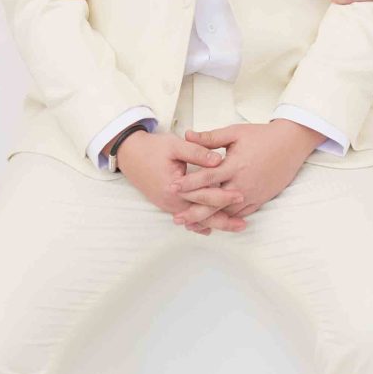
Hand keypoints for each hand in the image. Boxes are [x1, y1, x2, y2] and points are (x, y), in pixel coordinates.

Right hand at [115, 129, 247, 233]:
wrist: (129, 154)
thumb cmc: (152, 148)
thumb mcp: (175, 146)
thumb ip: (197, 152)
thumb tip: (218, 160)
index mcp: (174, 187)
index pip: (203, 195)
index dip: (223, 196)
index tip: (240, 195)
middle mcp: (171, 201)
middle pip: (201, 214)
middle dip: (223, 220)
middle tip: (243, 224)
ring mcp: (168, 205)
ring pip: (195, 218)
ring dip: (214, 223)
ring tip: (234, 227)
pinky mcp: (167, 204)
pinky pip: (187, 216)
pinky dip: (200, 222)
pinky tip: (211, 227)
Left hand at [180, 119, 320, 218]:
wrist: (290, 144)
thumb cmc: (262, 136)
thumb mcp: (235, 133)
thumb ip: (210, 138)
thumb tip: (188, 135)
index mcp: (235, 165)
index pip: (207, 178)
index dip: (189, 184)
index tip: (173, 188)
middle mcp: (242, 183)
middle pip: (214, 202)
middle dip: (194, 211)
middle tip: (177, 218)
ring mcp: (252, 194)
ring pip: (227, 212)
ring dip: (209, 219)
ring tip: (191, 224)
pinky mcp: (260, 199)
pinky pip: (240, 214)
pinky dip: (226, 219)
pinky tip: (215, 222)